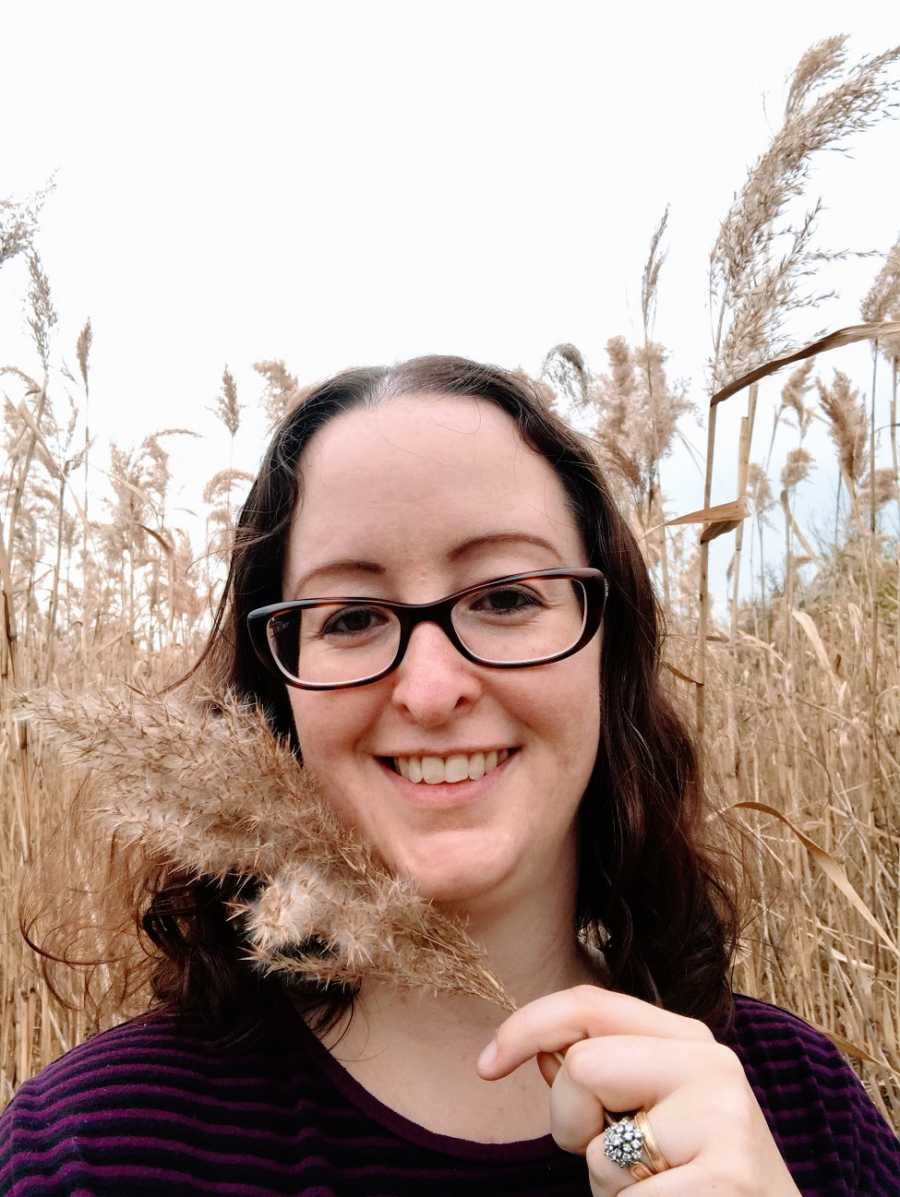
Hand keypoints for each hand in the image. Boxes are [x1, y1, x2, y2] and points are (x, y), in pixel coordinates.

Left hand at [476, 985, 800, 1194]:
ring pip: (596, 1146)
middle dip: (572, 1125)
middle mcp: (714, 1065)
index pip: (590, 1005)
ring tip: (660, 1191)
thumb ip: (604, 1077)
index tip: (485, 1067)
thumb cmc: (699, 1181)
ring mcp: (724, 1121)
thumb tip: (540, 1049)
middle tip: (615, 1162)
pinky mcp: (725, 1179)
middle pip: (581, 1067)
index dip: (525, 1027)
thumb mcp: (653, 1114)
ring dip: (608, 1186)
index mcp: (691, 1040)